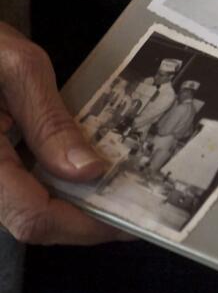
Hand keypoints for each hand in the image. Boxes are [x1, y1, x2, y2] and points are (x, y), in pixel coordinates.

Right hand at [0, 23, 126, 243]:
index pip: (32, 217)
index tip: (132, 219)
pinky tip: (76, 173)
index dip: (86, 226)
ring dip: (66, 207)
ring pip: (18, 211)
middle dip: (83, 221)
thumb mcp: (16, 66)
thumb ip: (50, 122)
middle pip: (27, 222)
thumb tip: (90, 172)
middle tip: (132, 206)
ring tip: (113, 190)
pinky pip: (9, 191)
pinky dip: (45, 189)